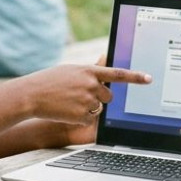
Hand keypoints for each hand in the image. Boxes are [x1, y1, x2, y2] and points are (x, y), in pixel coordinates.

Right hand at [17, 63, 150, 126]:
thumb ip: (90, 69)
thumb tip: (106, 61)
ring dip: (89, 107)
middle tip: (81, 96)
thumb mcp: (71, 69)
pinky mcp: (81, 115)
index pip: (118, 74)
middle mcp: (91, 85)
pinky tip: (67, 111)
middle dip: (100, 98)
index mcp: (89, 71)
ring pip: (99, 108)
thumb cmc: (49, 81)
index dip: (135, 77)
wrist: (31, 95)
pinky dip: (81, 118)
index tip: (149, 78)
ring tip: (69, 102)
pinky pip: (90, 119)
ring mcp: (86, 100)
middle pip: (109, 96)